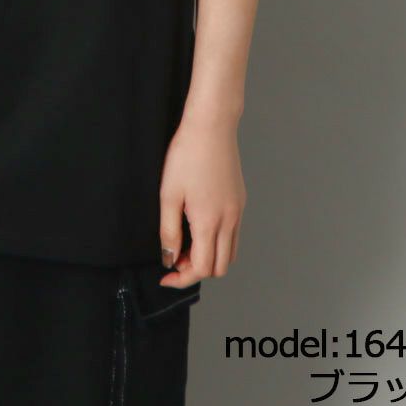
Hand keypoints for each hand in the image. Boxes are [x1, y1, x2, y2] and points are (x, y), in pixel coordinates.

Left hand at [157, 109, 245, 287]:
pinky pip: (234, 234)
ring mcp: (238, 211)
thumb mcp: (168, 194)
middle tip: (174, 258)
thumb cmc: (186, 156)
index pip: (202, 268)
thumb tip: (169, 258)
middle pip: (221, 266)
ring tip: (185, 242)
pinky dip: (218, 241)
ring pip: (230, 252)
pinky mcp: (240, 201)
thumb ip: (168, 230)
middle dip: (197, 270)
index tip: (165, 275)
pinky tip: (199, 226)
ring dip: (209, 257)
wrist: (211, 127)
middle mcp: (230, 221)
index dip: (182, 277)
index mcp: (210, 222)